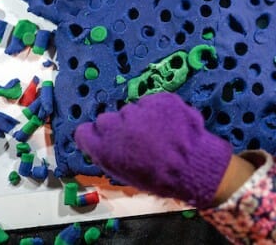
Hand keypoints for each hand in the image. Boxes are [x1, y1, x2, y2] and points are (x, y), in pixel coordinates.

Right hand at [74, 92, 232, 206]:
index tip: (106, 140)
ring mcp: (137, 108)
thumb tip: (107, 144)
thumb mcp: (124, 173)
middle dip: (119, 127)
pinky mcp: (158, 98)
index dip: (96, 136)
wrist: (191, 166)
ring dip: (141, 119)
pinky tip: (170, 125)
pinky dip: (159, 111)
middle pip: (108, 119)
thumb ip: (109, 154)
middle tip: (137, 140)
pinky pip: (153, 102)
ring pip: (133, 110)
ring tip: (158, 135)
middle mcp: (115, 124)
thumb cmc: (157, 178)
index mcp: (102, 146)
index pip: (85, 132)